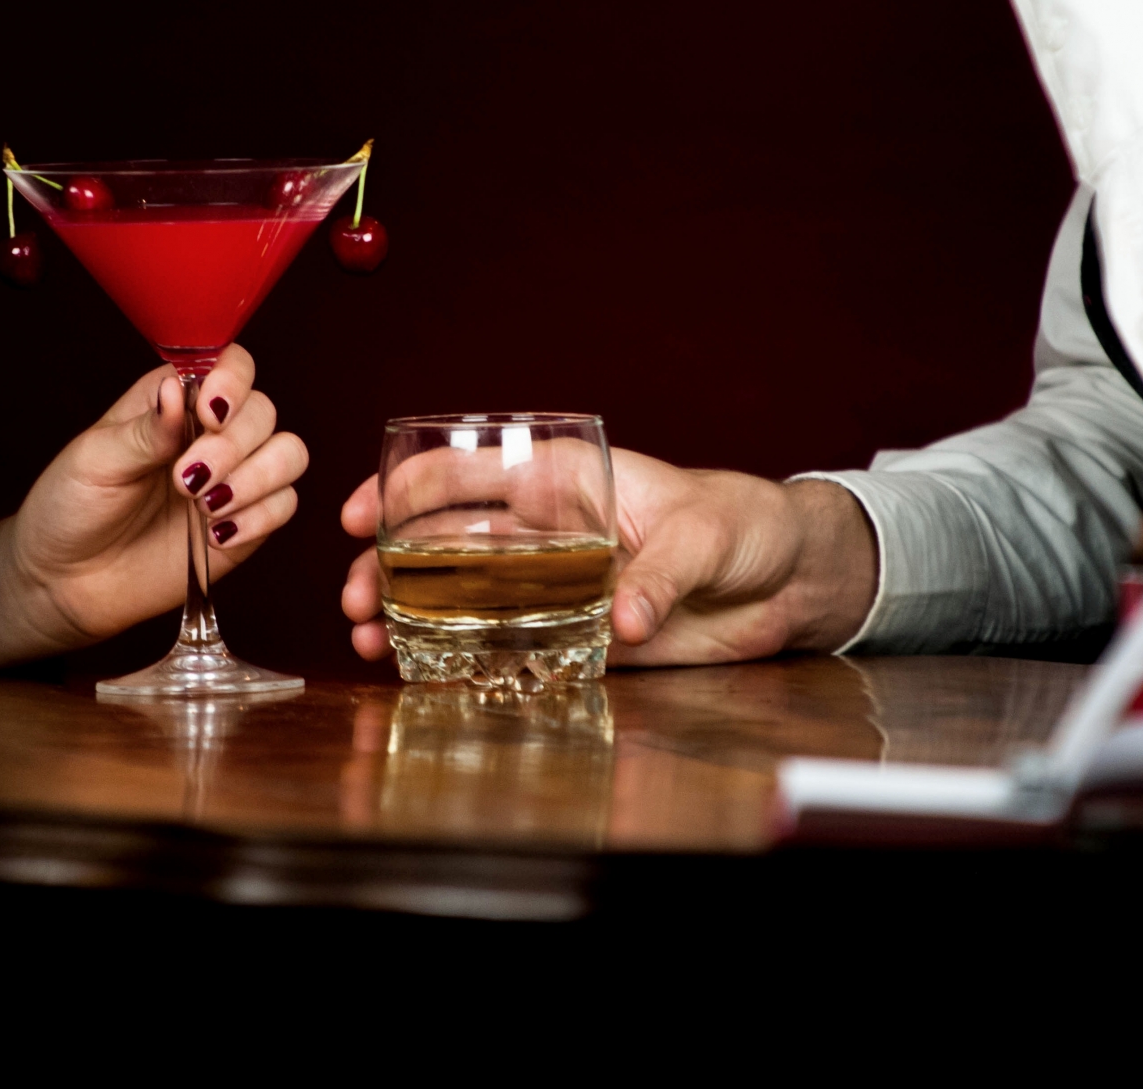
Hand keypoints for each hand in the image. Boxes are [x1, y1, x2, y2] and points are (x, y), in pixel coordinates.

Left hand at [0, 346, 308, 666]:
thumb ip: (146, 429)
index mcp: (175, 401)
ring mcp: (235, 479)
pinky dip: (259, 518)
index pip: (233, 366)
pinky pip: (285, 507)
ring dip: (256, 479)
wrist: (66, 582)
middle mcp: (212, 434)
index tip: (210, 413)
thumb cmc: (71, 508)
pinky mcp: (247, 525)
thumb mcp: (95, 460)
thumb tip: (178, 390)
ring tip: (205, 507)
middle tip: (185, 480)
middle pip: (264, 412)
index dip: (234, 382)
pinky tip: (214, 535)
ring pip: (290, 455)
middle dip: (233, 446)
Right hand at [340, 449, 878, 664]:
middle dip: (384, 565)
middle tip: (356, 601)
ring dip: (404, 612)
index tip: (359, 519)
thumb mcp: (704, 536)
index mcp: (561, 479)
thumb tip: (626, 622)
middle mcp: (541, 528)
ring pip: (454, 593)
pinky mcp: (568, 631)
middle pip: (438, 539)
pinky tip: (416, 670)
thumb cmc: (744, 525)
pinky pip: (499, 642)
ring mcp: (549, 582)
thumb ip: (661, 577)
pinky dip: (453, 655)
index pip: (460, 472)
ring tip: (368, 640)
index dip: (399, 491)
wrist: (785, 581)